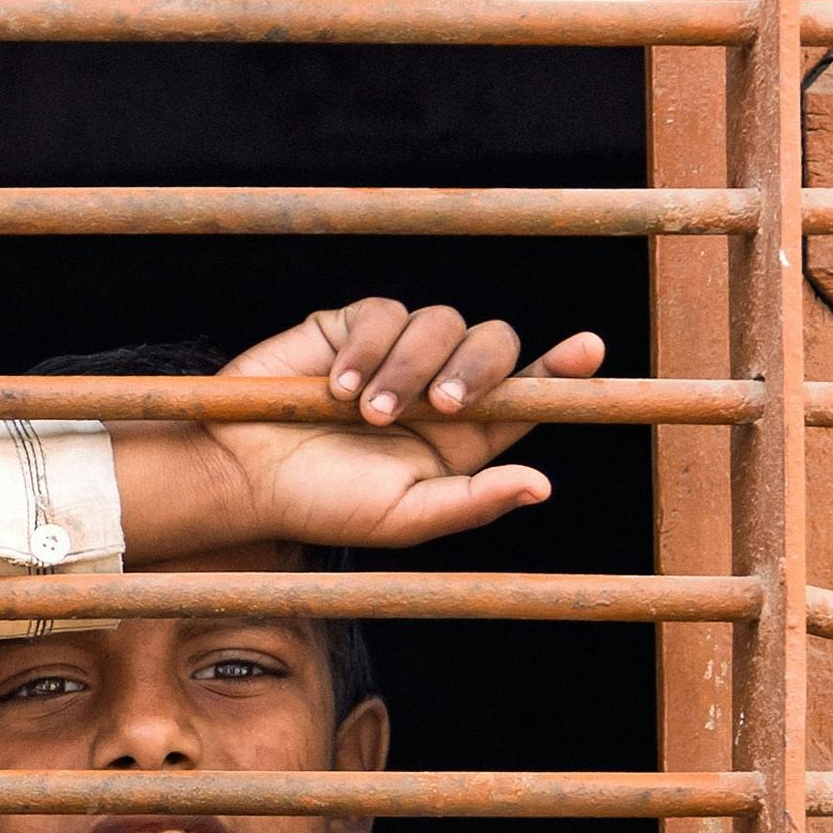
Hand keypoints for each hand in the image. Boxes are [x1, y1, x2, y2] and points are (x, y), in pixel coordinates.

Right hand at [119, 301, 608, 557]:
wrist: (244, 475)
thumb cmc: (323, 506)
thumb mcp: (403, 518)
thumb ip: (472, 504)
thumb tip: (542, 486)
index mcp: (463, 435)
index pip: (528, 392)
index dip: (562, 369)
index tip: (588, 351)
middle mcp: (438, 387)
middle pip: (494, 344)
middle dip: (479, 368)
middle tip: (442, 406)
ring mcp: (398, 351)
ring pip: (441, 323)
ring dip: (407, 368)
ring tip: (365, 413)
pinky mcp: (353, 326)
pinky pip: (385, 313)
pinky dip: (368, 348)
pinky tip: (337, 387)